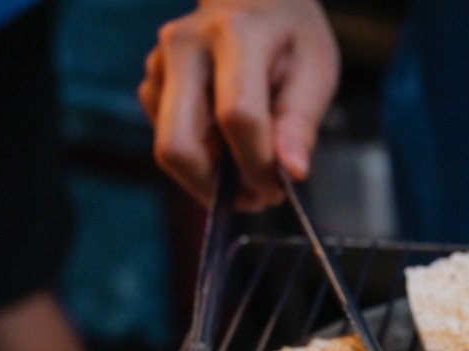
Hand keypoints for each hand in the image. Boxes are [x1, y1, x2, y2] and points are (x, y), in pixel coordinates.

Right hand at [138, 0, 339, 210]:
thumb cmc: (291, 36)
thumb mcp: (316, 70)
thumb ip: (301, 122)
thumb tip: (291, 173)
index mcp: (235, 35)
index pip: (237, 117)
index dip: (257, 165)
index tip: (279, 187)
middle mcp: (185, 46)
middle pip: (180, 143)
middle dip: (218, 187)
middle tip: (258, 198)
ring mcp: (159, 64)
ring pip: (170, 148)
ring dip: (210, 179)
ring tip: (251, 173)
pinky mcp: (152, 83)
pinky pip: (168, 139)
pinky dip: (201, 159)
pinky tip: (229, 148)